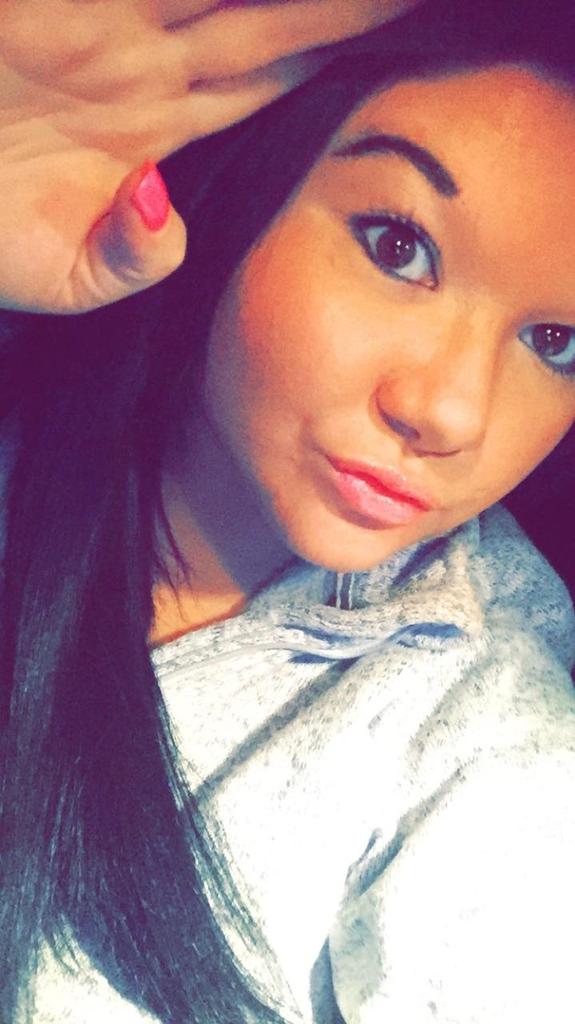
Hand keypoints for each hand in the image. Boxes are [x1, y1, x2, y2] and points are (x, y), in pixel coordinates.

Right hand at [0, 0, 424, 313]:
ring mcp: (101, 20)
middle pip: (270, 13)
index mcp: (158, 125)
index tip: (412, 35)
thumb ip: (131, 259)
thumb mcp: (62, 274)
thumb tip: (167, 212)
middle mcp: (142, 61)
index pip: (272, 77)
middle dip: (347, 3)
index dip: (340, 53)